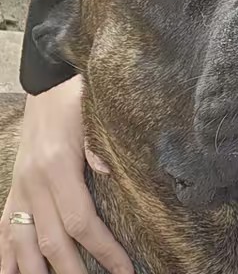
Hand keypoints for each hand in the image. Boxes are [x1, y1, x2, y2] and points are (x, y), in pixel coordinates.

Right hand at [0, 77, 132, 273]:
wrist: (47, 84)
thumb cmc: (75, 99)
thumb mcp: (92, 115)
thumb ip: (100, 145)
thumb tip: (110, 173)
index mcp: (59, 167)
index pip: (82, 221)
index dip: (104, 250)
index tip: (124, 269)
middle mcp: (34, 184)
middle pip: (53, 243)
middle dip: (76, 273)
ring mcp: (20, 189)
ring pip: (23, 246)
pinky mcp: (14, 189)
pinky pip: (3, 231)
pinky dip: (6, 260)